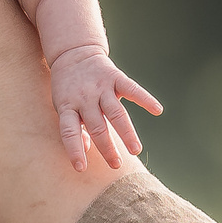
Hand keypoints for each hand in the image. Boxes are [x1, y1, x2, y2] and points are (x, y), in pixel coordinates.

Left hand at [47, 45, 163, 170]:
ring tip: (135, 151)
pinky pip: (132, 89)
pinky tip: (157, 110)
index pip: (69, 132)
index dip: (74, 150)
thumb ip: (74, 129)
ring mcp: (101, 87)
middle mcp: (84, 98)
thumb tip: (85, 151)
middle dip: (107, 147)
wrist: (73, 53)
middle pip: (97, 126)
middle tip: (116, 165)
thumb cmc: (68, 88)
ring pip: (116, 113)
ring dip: (126, 133)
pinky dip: (145, 99)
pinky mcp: (116, 77)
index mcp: (67, 106)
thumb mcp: (63, 107)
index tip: (81, 168)